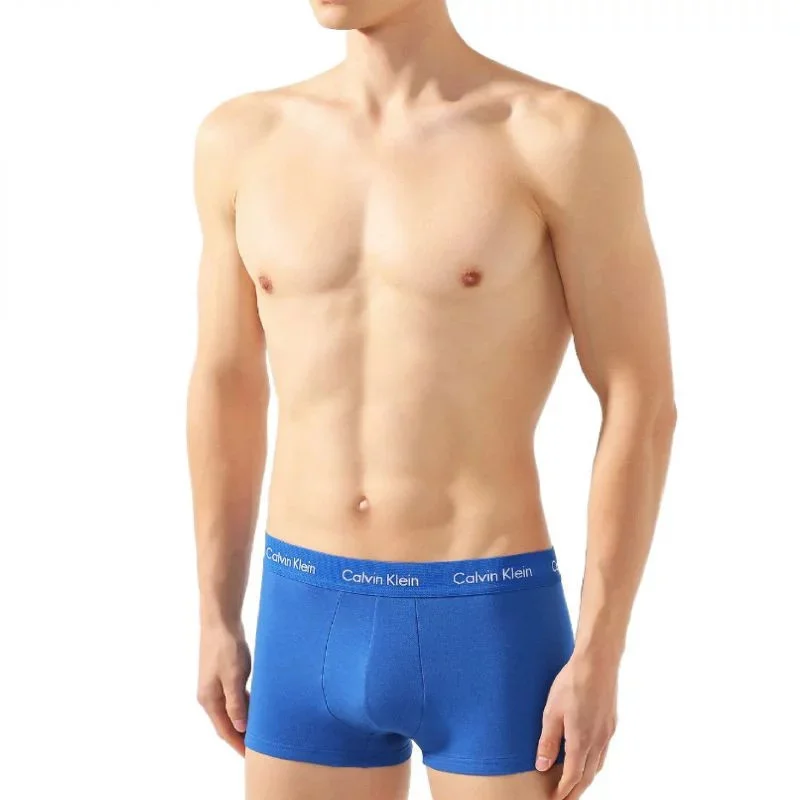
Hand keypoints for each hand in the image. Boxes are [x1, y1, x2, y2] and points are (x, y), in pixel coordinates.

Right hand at [197, 621, 251, 755]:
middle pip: (227, 722)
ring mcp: (216, 685)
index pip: (225, 730)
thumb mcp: (234, 677)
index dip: (238, 744)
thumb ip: (236, 703)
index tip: (251, 756)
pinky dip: (244, 705)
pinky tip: (257, 706)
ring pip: (232, 709)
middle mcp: (210, 695)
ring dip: (244, 720)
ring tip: (260, 730)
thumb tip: (240, 727)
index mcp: (209, 700)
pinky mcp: (223, 675)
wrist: (220, 621)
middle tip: (259, 747)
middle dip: (241, 735)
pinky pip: (234, 697)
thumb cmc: (226, 647)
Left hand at [535, 653, 617, 798]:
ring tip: (576, 785)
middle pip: (587, 776)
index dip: (564, 791)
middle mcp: (598, 741)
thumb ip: (547, 740)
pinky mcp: (611, 723)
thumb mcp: (552, 711)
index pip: (572, 776)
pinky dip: (595, 764)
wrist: (597, 663)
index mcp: (581, 741)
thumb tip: (542, 766)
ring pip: (598, 765)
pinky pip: (604, 753)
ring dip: (587, 779)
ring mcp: (607, 733)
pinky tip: (589, 759)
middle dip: (576, 791)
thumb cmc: (572, 683)